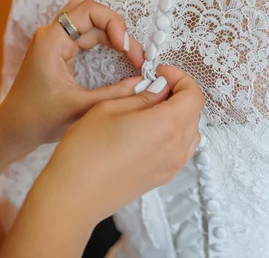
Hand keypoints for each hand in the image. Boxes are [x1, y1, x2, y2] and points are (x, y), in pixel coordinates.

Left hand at [0, 0, 144, 149]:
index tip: (126, 48)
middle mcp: (53, 35)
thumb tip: (143, 83)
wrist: (13, 130)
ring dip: (113, 34)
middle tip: (133, 55)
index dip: (113, 23)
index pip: (89, 10)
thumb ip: (115, 94)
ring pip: (92, 24)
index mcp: (51, 40)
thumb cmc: (37, 119)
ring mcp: (57, 43)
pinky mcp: (62, 53)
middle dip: (117, 29)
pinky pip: (89, 37)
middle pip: (93, 13)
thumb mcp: (80, 107)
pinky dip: (107, 43)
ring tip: (129, 54)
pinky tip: (119, 57)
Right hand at [30, 65, 204, 226]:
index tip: (161, 73)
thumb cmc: (85, 152)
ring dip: (178, 114)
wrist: (74, 196)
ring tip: (151, 107)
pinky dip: (173, 133)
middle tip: (153, 85)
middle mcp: (177, 147)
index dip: (180, 78)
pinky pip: (181, 149)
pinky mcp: (163, 177)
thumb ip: (142, 96)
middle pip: (194, 112)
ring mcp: (172, 165)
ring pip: (190, 131)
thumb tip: (160, 88)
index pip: (194, 95)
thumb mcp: (110, 109)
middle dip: (178, 94)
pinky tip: (148, 129)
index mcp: (167, 125)